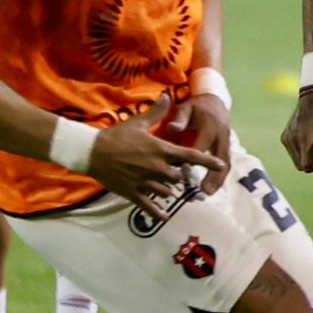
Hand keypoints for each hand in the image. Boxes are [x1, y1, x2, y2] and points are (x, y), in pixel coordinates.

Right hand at [89, 95, 226, 218]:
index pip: (191, 156)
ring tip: (166, 187)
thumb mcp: (138, 123)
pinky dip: (158, 212)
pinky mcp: (133, 193)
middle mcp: (157, 168)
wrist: (92, 151)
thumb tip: (167, 96)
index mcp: (161, 150)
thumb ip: (156, 112)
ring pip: (167, 191)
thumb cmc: (116, 136)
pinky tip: (165, 216)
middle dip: (180, 176)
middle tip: (177, 174)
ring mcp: (145, 182)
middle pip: (179, 177)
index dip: (207, 161)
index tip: (220, 164)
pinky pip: (149, 206)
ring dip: (169, 190)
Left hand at [175, 93, 232, 193]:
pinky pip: (227, 163)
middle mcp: (222, 136)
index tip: (184, 172)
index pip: (203, 146)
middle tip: (204, 190)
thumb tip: (172, 129)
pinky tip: (213, 187)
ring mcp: (227, 142)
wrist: (215, 101)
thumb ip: (180, 119)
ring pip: (226, 163)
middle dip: (213, 176)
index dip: (194, 160)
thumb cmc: (197, 106)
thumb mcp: (187, 107)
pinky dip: (221, 176)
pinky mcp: (227, 147)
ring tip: (209, 193)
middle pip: (220, 159)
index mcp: (210, 127)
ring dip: (219, 179)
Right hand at [282, 90, 312, 171]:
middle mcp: (292, 140)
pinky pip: (293, 152)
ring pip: (297, 160)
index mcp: (304, 138)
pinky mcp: (285, 136)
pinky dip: (303, 153)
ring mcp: (286, 138)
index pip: (307, 165)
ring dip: (309, 159)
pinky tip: (312, 143)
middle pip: (301, 165)